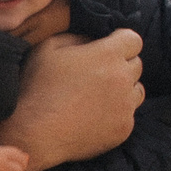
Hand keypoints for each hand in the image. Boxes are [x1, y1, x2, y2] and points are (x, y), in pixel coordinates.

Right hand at [0, 29, 144, 170]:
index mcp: (107, 55)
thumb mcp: (47, 49)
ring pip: (136, 90)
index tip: (108, 48)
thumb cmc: (37, 88)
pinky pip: (128, 115)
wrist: (34, 134)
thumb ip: (75, 37)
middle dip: (120, 65)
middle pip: (136, 65)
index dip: (121, 41)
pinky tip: (93, 117)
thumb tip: (91, 40)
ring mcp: (126, 105)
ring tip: (97, 97)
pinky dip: (115, 114)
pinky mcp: (124, 128)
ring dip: (123, 90)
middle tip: (96, 75)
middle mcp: (122, 78)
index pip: (133, 40)